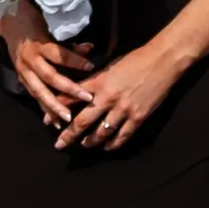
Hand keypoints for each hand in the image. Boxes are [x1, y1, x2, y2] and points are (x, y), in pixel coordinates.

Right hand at [0, 17, 95, 137]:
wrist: (8, 22)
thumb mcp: (50, 27)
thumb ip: (68, 43)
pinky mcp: (21, 78)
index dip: (75, 61)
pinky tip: (54, 121)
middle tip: (86, 98)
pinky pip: (34, 95)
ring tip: (67, 118)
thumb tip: (90, 49)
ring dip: (54, 106)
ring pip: (39, 91)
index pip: (59, 55)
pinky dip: (44, 108)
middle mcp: (30, 59)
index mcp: (38, 44)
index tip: (90, 66)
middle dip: (68, 89)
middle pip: (50, 77)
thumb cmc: (33, 22)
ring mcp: (23, 70)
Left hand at [61, 37, 184, 148]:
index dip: (57, 110)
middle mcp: (107, 98)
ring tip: (84, 145)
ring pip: (101, 133)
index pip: (71, 98)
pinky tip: (107, 147)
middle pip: (82, 122)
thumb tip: (77, 93)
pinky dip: (113, 144)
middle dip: (69, 136)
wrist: (161, 62)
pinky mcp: (138, 117)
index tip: (47, 121)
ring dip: (90, 142)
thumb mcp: (108, 67)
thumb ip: (93, 82)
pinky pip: (122, 136)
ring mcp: (123, 110)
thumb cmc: (133, 60)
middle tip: (60, 145)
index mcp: (98, 82)